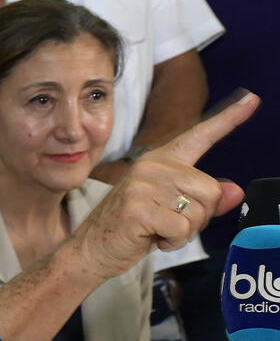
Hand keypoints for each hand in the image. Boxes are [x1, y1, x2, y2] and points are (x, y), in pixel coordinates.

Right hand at [73, 91, 259, 279]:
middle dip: (198, 217)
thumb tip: (235, 191)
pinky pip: (180, 230)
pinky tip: (150, 238)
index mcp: (161, 160)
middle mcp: (152, 165)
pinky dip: (172, 242)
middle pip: (210, 190)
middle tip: (168, 223)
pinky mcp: (138, 207)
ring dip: (183, 233)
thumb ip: (203, 199)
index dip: (229, 119)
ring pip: (197, 213)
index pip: (200, 136)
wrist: (92, 246)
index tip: (253, 99)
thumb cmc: (134, 228)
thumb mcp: (171, 210)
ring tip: (156, 230)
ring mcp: (143, 185)